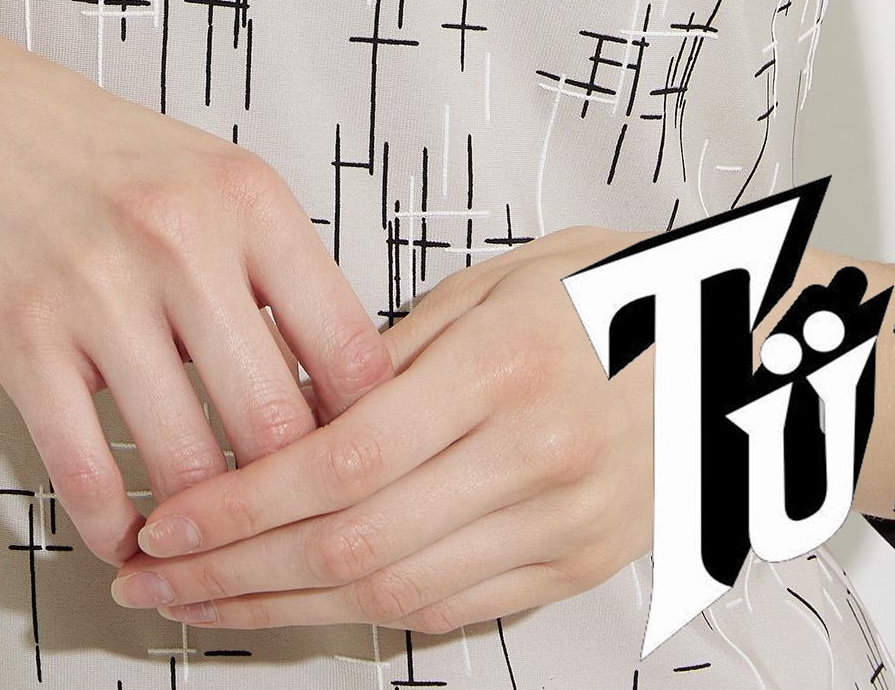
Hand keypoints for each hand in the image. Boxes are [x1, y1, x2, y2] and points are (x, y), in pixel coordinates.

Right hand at [0, 14, 392, 567]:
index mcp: (249, 198)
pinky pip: (85, 471)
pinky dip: (113, 528)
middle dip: (281, 503)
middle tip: (277, 535)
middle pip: (277, 426)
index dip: (362, 438)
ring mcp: (99, 288)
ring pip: (186, 465)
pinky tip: (125, 537)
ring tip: (202, 549)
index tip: (349, 475)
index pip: (350, 351)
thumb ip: (272, 269)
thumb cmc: (86, 153)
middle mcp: (184, 238)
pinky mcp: (21, 335)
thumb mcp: (208, 177)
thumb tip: (339, 388)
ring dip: (198, 532)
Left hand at [104, 225, 652, 634]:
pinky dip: (362, 616)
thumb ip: (397, 345)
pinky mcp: (574, 569)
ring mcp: (561, 526)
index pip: (345, 461)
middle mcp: (536, 458)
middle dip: (234, 573)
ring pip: (394, 595)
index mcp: (506, 367)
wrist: (744, 346)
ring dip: (280, 610)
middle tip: (150, 577)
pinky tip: (297, 604)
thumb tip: (288, 398)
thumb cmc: (621, 290)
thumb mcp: (503, 279)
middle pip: (355, 545)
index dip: (242, 503)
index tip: (165, 517)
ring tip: (199, 602)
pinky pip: (450, 611)